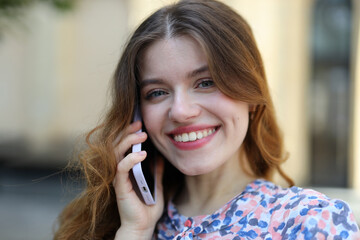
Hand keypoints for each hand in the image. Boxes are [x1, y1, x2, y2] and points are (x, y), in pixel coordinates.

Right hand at [112, 121, 163, 238]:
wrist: (143, 226)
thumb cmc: (148, 207)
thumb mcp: (157, 185)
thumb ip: (157, 172)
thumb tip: (161, 157)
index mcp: (128, 169)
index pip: (123, 146)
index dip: (129, 133)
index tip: (140, 124)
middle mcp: (120, 171)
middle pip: (117, 144)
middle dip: (127, 132)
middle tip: (139, 123)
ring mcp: (119, 177)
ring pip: (116, 152)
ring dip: (128, 141)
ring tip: (141, 135)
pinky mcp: (120, 185)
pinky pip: (121, 167)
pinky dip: (131, 158)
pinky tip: (143, 154)